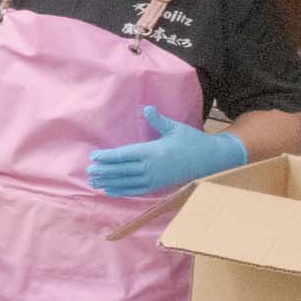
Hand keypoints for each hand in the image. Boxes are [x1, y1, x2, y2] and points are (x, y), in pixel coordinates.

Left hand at [88, 105, 248, 196]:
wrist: (212, 160)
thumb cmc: (193, 141)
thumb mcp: (176, 128)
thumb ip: (159, 120)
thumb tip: (147, 108)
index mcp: (153, 152)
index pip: (125, 155)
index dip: (108, 157)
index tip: (94, 156)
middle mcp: (152, 168)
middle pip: (122, 170)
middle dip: (104, 171)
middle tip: (88, 171)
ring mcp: (155, 179)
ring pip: (127, 182)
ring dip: (110, 182)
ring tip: (94, 182)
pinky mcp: (159, 186)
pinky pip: (137, 191)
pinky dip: (123, 192)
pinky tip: (111, 191)